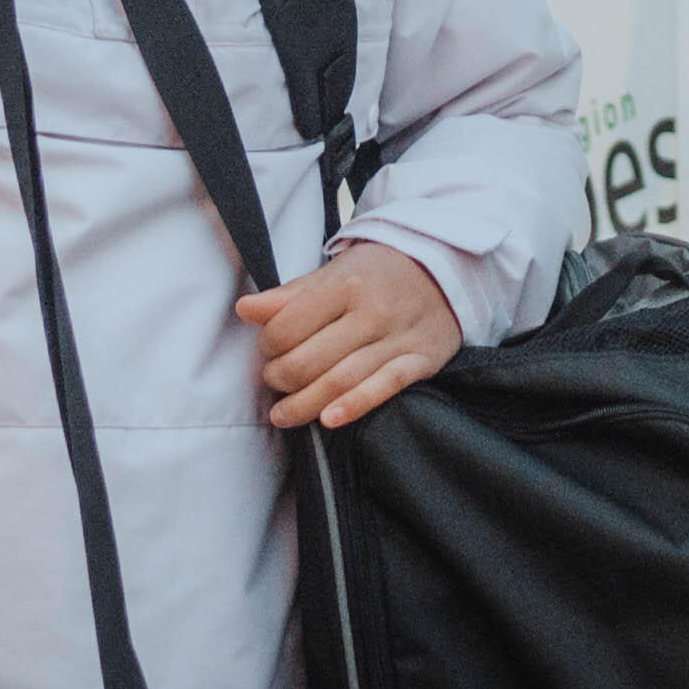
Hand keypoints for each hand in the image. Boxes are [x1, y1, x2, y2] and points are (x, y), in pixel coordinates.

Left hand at [235, 240, 461, 436]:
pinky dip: (355, 406)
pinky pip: (385, 387)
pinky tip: (329, 421)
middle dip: (280, 377)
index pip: (288, 326)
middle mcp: (372, 312)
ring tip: (282, 415)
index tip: (268, 349)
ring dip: (304, 403)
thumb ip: (289, 296)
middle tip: (273, 381)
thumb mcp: (333, 273)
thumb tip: (245, 310)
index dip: (268, 344)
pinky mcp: (421, 361)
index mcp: (345, 285)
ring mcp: (398, 338)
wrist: (443, 268)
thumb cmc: (377, 274)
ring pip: (341, 380)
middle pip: (310, 359)